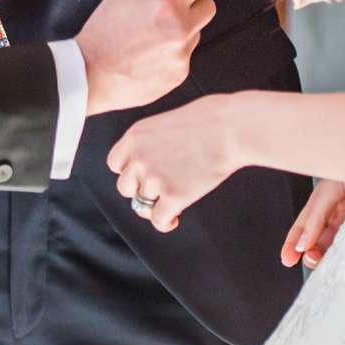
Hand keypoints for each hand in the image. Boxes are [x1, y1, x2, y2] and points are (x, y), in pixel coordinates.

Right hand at [77, 0, 218, 115]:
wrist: (91, 75)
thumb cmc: (103, 31)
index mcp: (168, 3)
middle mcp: (182, 29)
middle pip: (209, 6)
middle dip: (193, 2)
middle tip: (167, 6)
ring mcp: (183, 54)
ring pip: (196, 31)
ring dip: (182, 28)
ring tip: (150, 34)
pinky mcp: (181, 73)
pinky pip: (185, 54)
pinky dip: (173, 50)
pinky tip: (149, 53)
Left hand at [107, 91, 253, 232]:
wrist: (229, 128)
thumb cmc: (206, 122)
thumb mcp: (164, 124)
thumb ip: (148, 145)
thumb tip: (146, 175)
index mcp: (134, 137)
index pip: (115, 164)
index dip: (130, 172)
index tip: (146, 174)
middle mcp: (138, 157)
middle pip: (125, 187)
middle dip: (140, 191)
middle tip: (160, 190)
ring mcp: (153, 177)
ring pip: (143, 204)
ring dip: (158, 204)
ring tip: (176, 197)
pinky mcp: (172, 195)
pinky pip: (158, 220)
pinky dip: (165, 223)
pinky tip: (176, 218)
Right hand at [282, 180, 344, 267]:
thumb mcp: (328, 193)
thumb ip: (314, 218)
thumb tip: (302, 244)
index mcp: (322, 200)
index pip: (303, 225)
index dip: (293, 242)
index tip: (287, 260)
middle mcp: (337, 211)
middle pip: (320, 236)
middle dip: (311, 250)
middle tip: (311, 260)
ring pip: (338, 241)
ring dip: (328, 253)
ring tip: (323, 261)